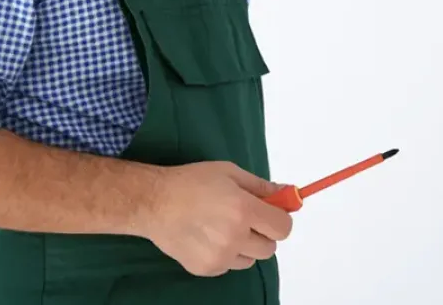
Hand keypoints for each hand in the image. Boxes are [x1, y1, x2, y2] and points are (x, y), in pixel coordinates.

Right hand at [137, 161, 292, 276]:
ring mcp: (220, 257)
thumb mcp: (229, 172)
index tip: (271, 213)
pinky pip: (230, 265)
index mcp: (243, 209)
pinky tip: (208, 237)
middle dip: (263, 233)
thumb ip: (260, 186)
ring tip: (222, 227)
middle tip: (245, 218)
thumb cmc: (193, 181)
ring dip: (245, 246)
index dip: (280, 219)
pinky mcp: (207, 269)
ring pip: (250, 259)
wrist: (155, 202)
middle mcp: (235, 237)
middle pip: (269, 248)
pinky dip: (227, 254)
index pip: (282, 228)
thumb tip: (286, 194)